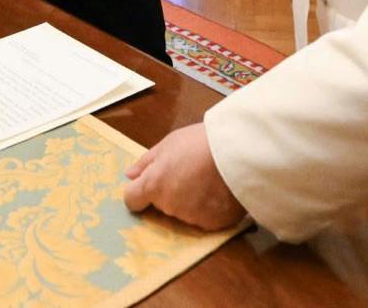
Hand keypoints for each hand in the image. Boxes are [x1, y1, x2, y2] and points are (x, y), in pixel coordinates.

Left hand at [123, 124, 246, 230]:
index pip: (132, 200)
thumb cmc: (200, 142)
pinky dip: (209, 209)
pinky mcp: (213, 225)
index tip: (152, 183)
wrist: (239, 153)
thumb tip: (129, 176)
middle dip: (169, 192)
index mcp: (154, 186)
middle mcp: (169, 207)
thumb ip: (146, 162)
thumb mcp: (168, 143)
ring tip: (207, 180)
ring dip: (190, 201)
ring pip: (183, 212)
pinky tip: (219, 192)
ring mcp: (191, 218)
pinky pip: (204, 218)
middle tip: (188, 173)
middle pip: (160, 205)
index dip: (139, 192)